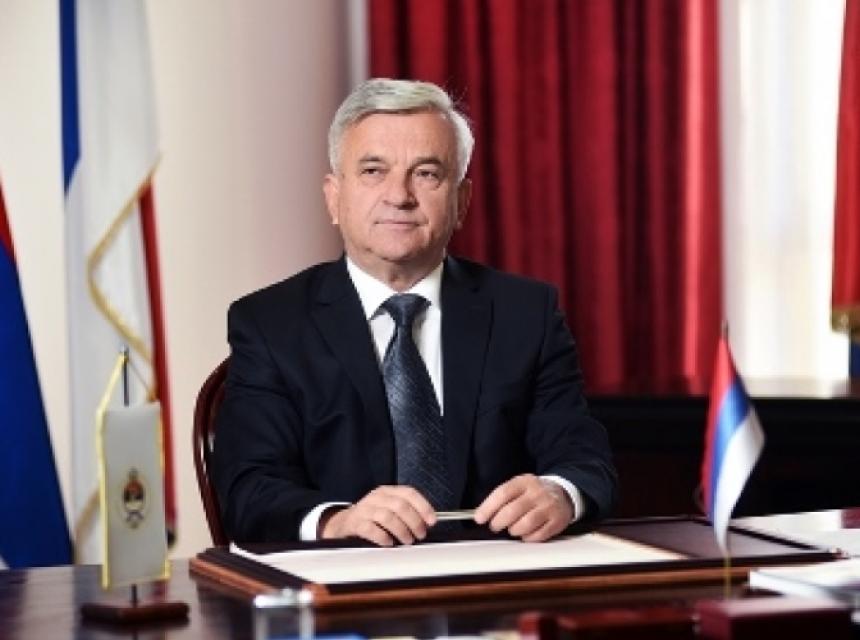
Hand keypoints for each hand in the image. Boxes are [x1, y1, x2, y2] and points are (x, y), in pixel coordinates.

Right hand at [319, 486, 435, 545]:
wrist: (343, 524)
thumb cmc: (371, 518)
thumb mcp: (388, 508)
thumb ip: (406, 512)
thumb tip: (428, 523)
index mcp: (387, 492)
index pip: (409, 493)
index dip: (423, 506)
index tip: (431, 521)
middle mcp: (376, 498)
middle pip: (400, 505)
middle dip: (414, 522)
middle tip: (420, 535)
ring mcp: (365, 510)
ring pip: (387, 516)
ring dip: (401, 530)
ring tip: (407, 540)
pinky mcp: (355, 523)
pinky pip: (370, 529)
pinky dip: (382, 536)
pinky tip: (389, 543)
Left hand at [474, 474, 573, 541]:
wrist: (564, 494)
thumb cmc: (534, 493)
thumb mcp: (519, 486)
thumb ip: (502, 498)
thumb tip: (481, 514)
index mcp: (524, 482)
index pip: (503, 493)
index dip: (488, 507)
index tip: (479, 518)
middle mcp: (537, 493)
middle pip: (512, 511)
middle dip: (498, 522)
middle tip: (495, 526)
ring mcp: (548, 507)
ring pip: (525, 524)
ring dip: (514, 530)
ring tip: (512, 528)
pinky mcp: (557, 521)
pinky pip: (538, 536)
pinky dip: (528, 538)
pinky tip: (526, 533)